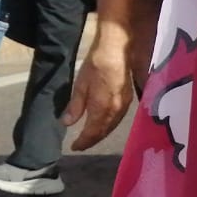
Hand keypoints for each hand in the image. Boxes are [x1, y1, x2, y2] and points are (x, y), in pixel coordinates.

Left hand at [63, 28, 134, 150]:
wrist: (116, 50)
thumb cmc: (95, 65)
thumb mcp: (80, 86)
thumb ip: (75, 107)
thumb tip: (67, 123)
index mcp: (102, 109)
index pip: (92, 132)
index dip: (83, 141)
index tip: (74, 147)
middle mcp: (115, 111)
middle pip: (104, 132)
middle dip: (92, 140)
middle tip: (81, 145)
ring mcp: (124, 106)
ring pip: (112, 126)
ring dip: (101, 134)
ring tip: (91, 137)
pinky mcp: (128, 99)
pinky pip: (118, 119)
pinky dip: (109, 125)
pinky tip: (104, 123)